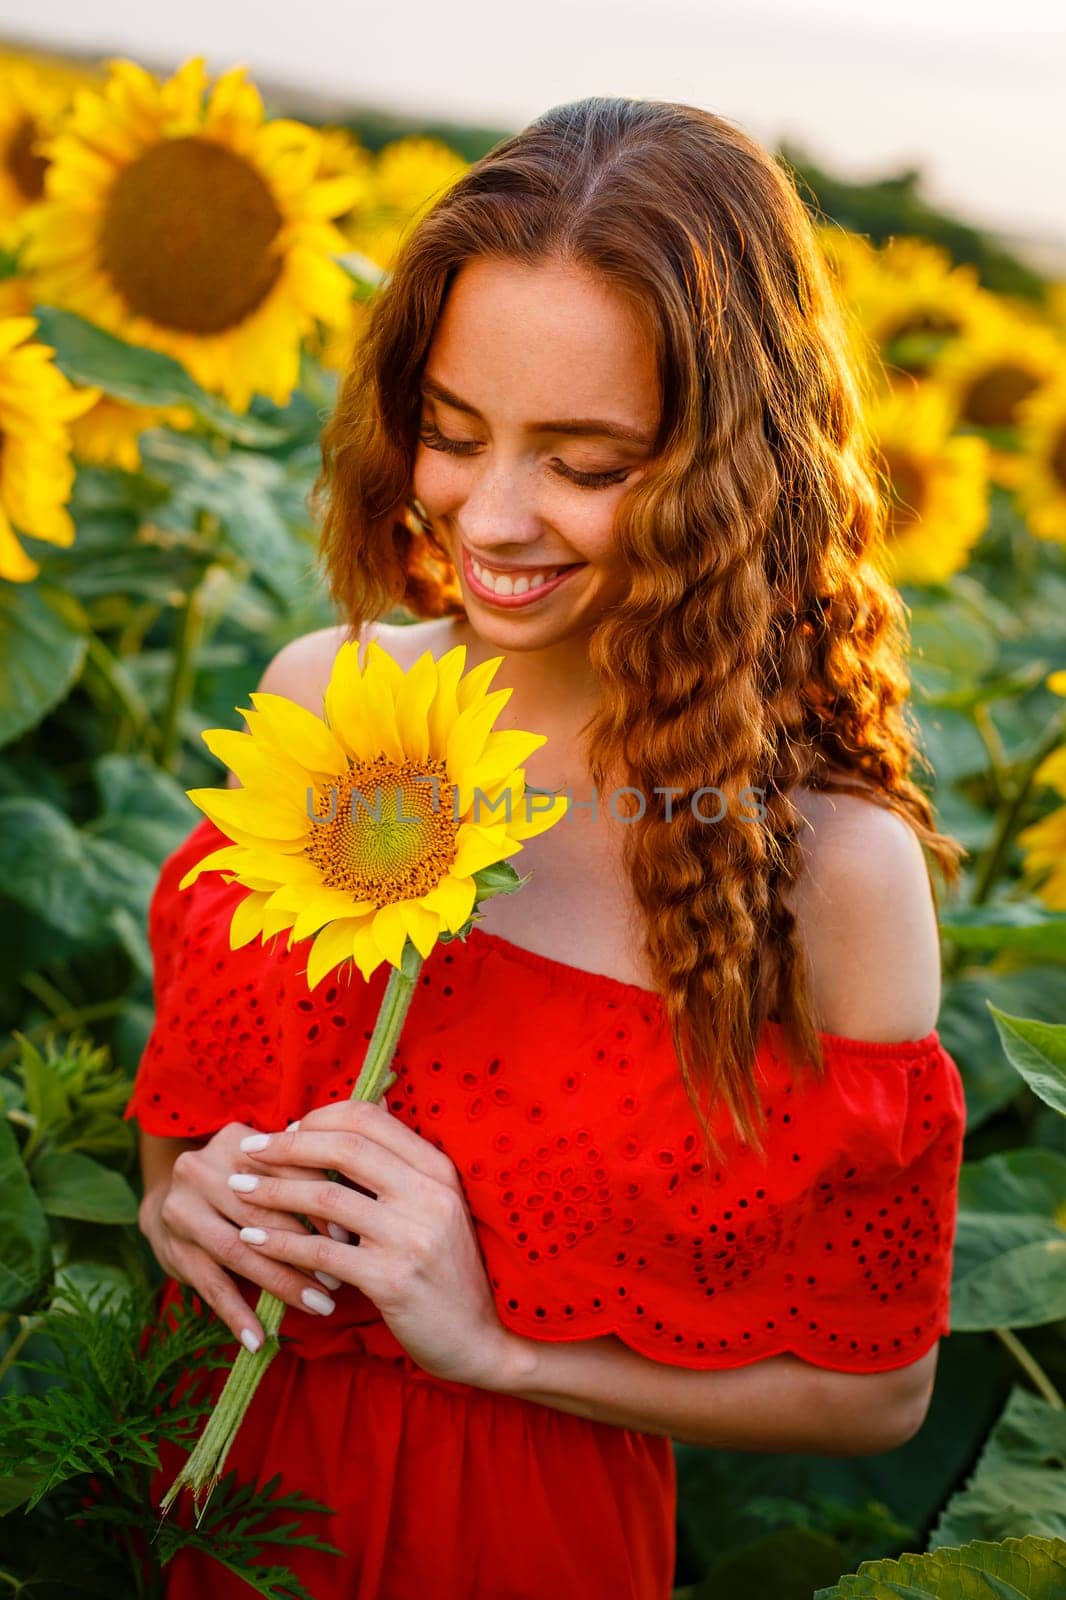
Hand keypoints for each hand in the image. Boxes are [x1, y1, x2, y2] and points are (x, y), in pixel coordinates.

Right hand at [143, 1119, 346, 1351]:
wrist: (169, 1202)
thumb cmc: (241, 1183)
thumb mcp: (266, 1166)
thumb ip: (307, 1170)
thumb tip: (368, 1191)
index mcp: (236, 1140)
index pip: (285, 1168)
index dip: (321, 1200)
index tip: (352, 1232)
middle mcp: (202, 1169)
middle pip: (263, 1212)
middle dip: (305, 1247)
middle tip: (341, 1277)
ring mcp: (182, 1211)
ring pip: (241, 1251)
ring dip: (282, 1283)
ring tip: (320, 1306)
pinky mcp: (173, 1250)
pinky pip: (210, 1286)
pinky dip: (237, 1315)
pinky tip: (259, 1340)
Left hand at [229, 1098, 522, 1388]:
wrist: (480, 1339)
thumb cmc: (447, 1271)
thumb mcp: (436, 1207)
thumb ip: (399, 1167)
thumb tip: (360, 1113)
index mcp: (438, 1169)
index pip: (370, 1118)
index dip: (320, 1118)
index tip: (286, 1130)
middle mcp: (429, 1194)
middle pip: (345, 1147)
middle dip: (286, 1145)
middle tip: (246, 1151)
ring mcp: (412, 1236)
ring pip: (326, 1195)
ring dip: (273, 1190)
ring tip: (238, 1189)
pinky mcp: (392, 1280)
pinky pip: (322, 1252)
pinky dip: (281, 1242)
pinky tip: (254, 1238)